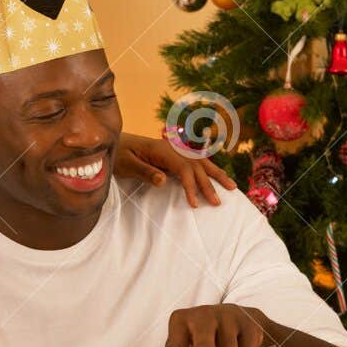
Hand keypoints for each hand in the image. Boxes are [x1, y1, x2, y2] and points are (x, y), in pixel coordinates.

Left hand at [115, 132, 235, 207]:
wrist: (114, 142)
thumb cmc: (118, 155)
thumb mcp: (126, 165)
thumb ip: (145, 171)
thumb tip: (164, 180)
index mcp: (161, 150)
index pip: (183, 169)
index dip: (191, 186)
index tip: (194, 203)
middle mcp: (172, 148)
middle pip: (197, 166)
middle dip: (209, 184)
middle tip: (218, 202)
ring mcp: (175, 150)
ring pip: (200, 162)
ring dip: (216, 175)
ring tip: (232, 187)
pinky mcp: (174, 155)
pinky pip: (195, 163)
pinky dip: (208, 170)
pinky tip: (216, 176)